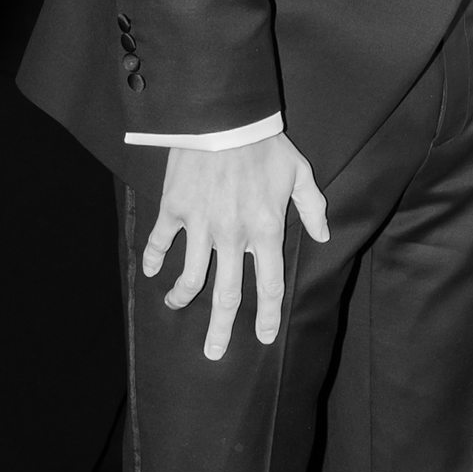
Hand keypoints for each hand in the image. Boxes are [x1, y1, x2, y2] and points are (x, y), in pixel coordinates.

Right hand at [143, 134, 328, 360]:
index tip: (264, 338)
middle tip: (213, 353)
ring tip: (175, 307)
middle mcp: (233, 236)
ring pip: (190, 276)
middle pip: (226, 295)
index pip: (270, 286)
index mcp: (266, 231)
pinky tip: (150, 272)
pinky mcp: (175, 209)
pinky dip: (154, 259)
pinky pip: (161, 241)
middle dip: (220, 330)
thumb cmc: (265, 145)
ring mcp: (201, 225)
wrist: (224, 117)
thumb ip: (312, 208)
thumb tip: (322, 235)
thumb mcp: (300, 174)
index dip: (268, 316)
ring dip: (182, 297)